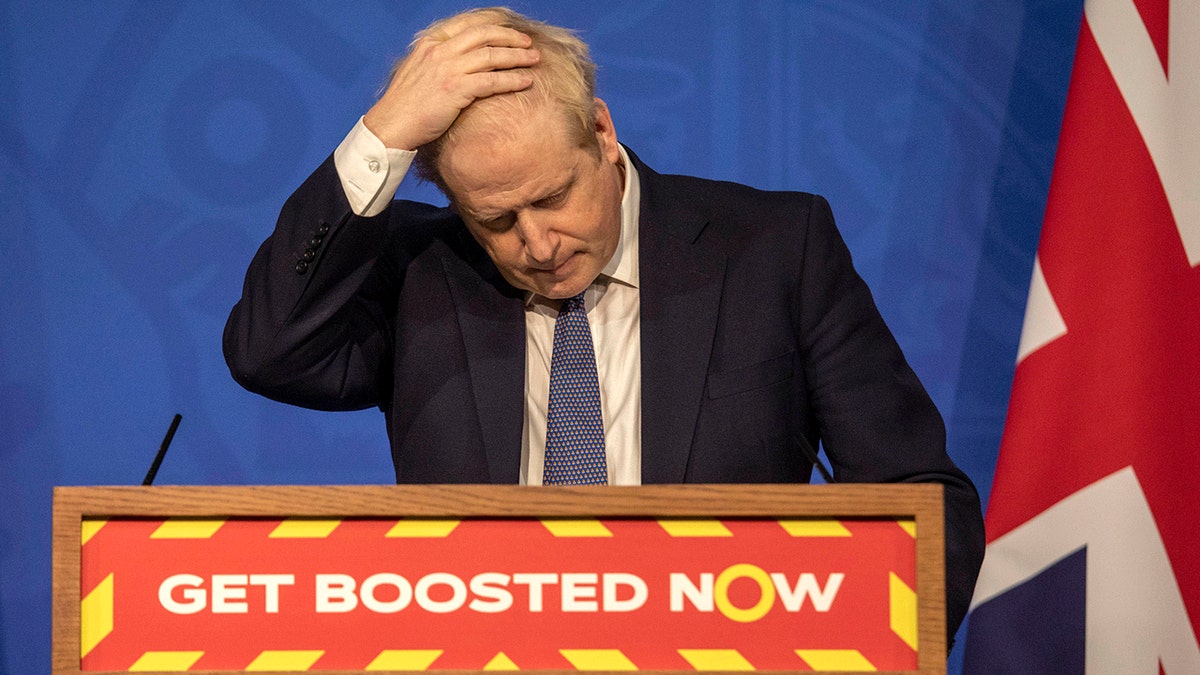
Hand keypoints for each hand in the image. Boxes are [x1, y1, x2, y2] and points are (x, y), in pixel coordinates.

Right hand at [363, 18, 539, 149]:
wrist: (391, 125)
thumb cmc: (406, 105)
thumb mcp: (418, 71)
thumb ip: (438, 61)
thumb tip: (460, 62)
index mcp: (431, 44)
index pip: (468, 26)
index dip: (493, 27)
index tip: (509, 33)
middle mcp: (440, 51)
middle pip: (484, 35)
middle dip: (510, 37)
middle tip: (528, 44)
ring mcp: (448, 69)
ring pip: (491, 56)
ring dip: (517, 57)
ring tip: (534, 59)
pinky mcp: (455, 89)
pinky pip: (491, 81)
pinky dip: (512, 79)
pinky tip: (526, 81)